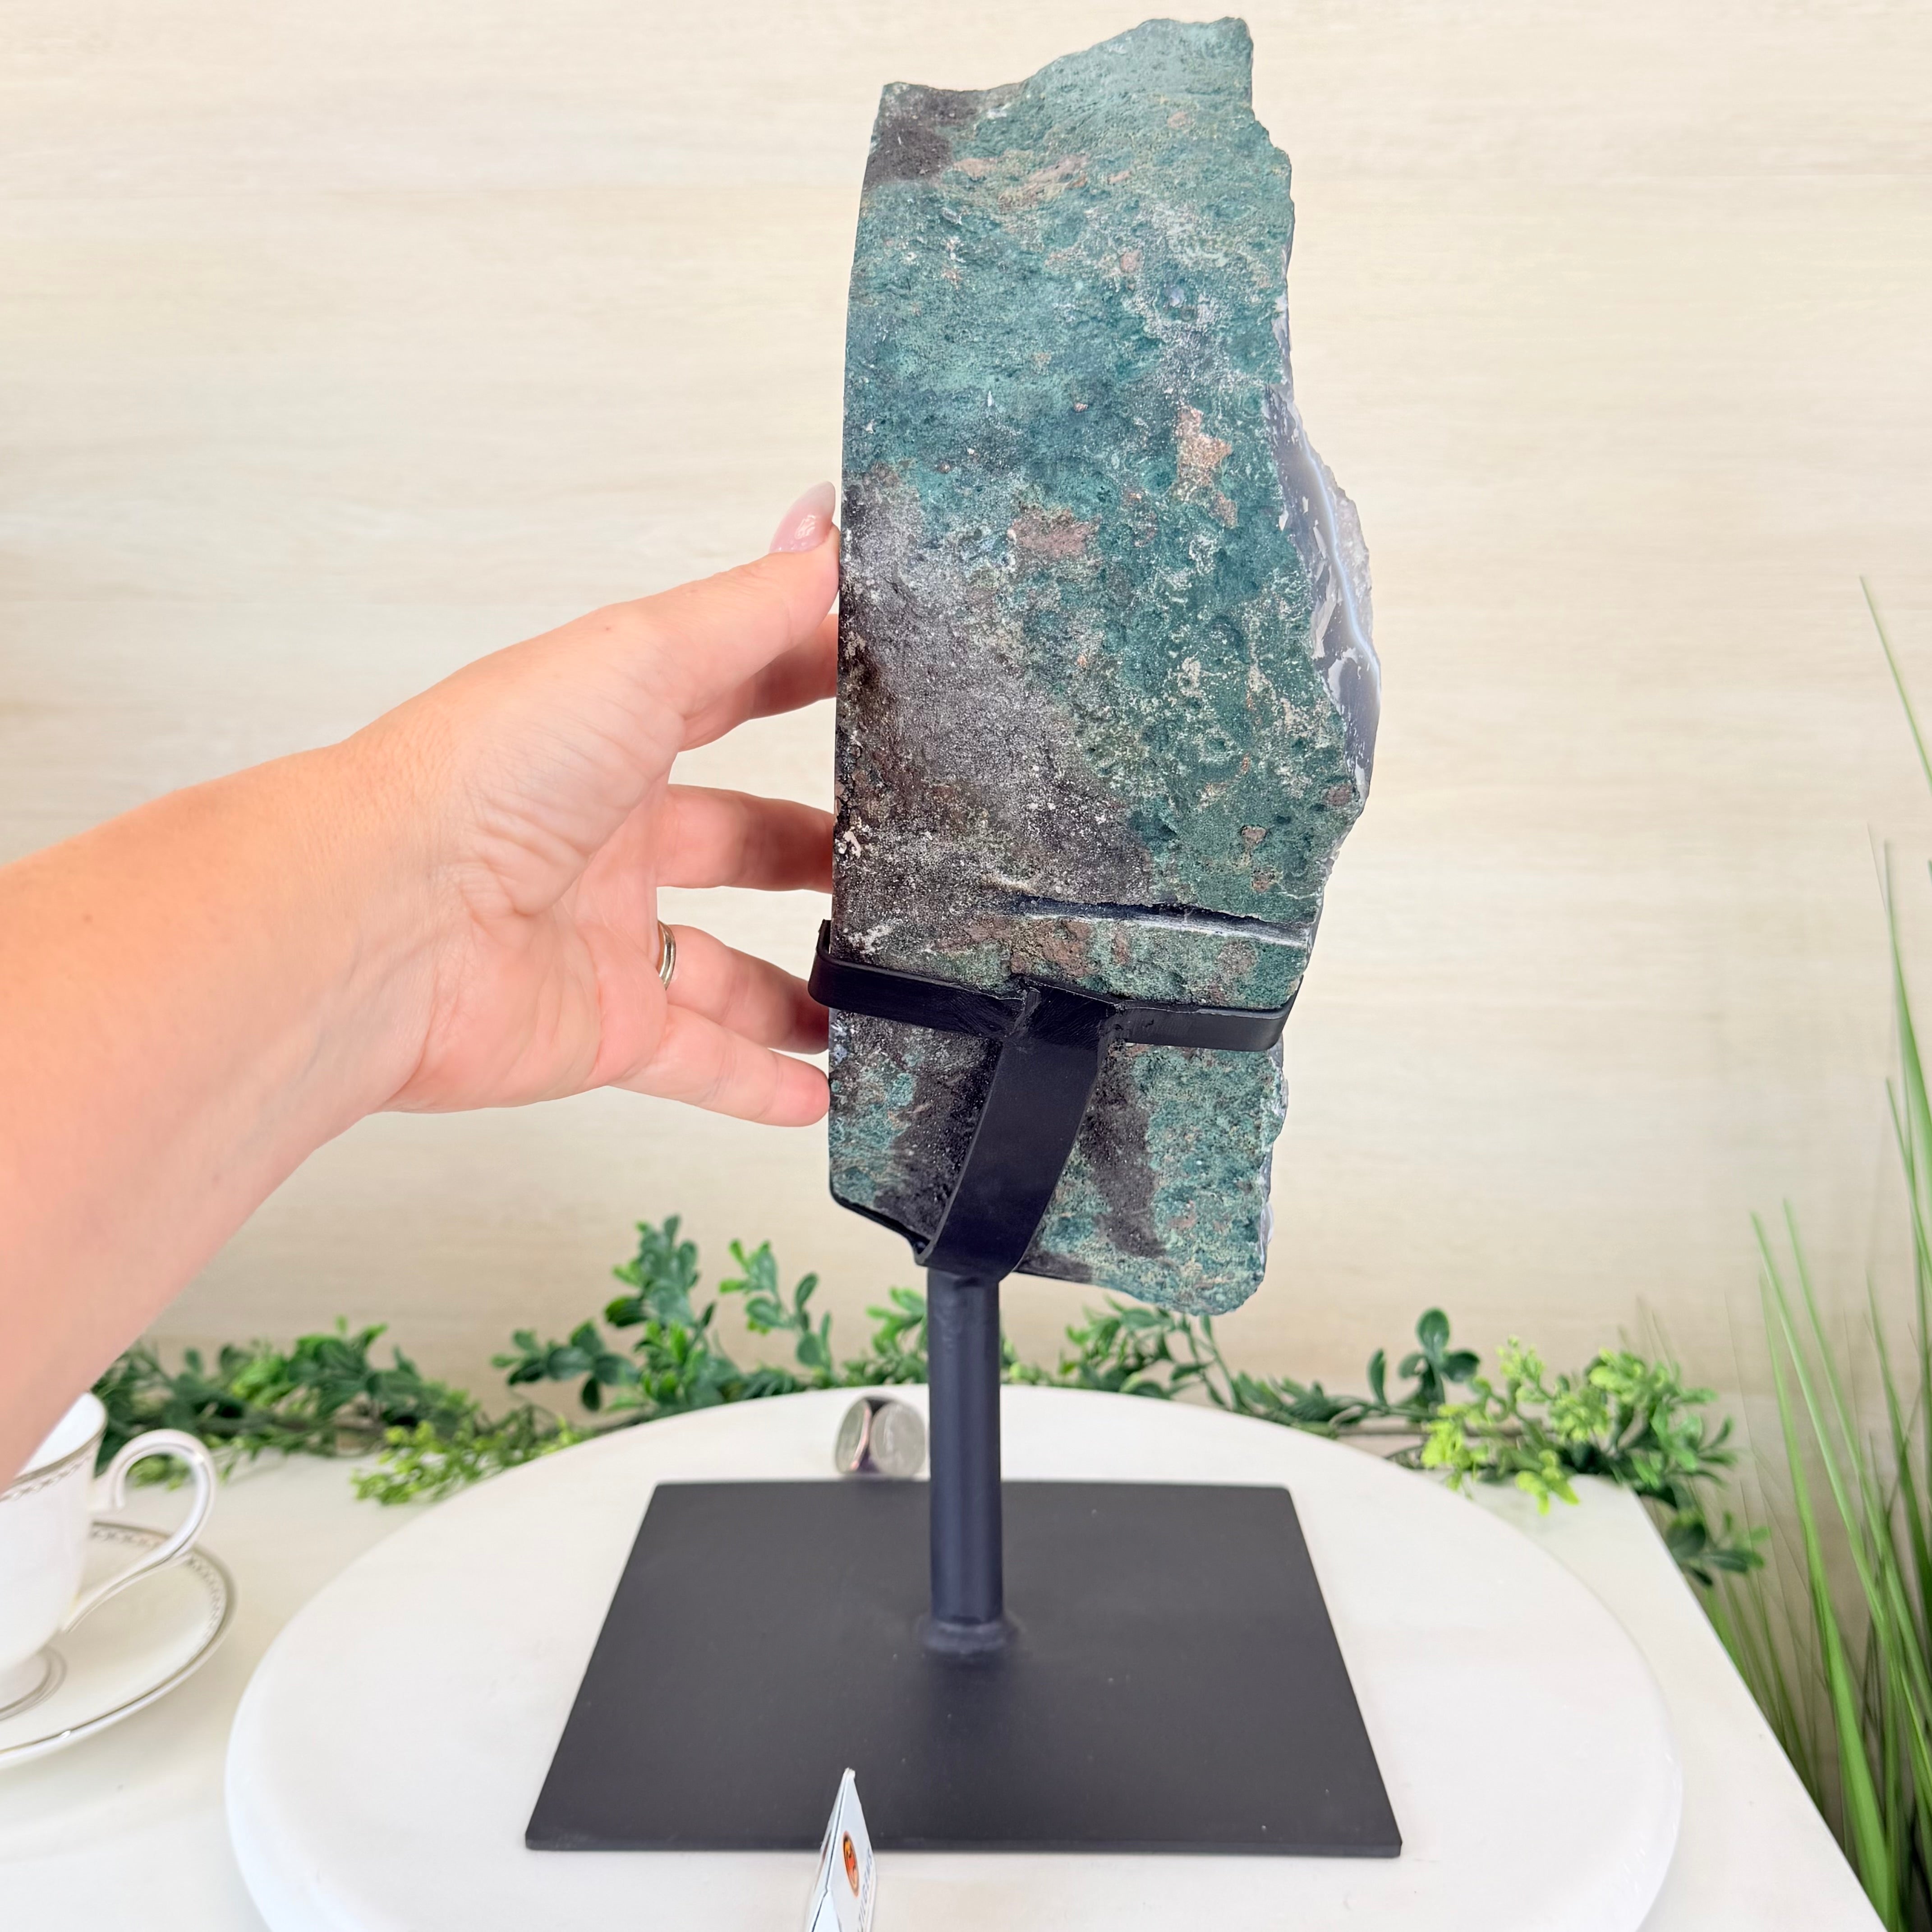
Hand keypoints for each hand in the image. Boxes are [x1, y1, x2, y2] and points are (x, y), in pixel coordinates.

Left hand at [357, 484, 840, 1125]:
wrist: (384, 921)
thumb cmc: (488, 773)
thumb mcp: (641, 658)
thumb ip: (749, 609)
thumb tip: (826, 527)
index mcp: (609, 732)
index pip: (731, 696)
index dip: (808, 683)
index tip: (894, 682)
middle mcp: (605, 835)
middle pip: (734, 838)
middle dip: (813, 847)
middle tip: (905, 855)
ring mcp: (606, 938)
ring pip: (726, 965)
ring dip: (801, 982)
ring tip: (890, 990)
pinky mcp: (606, 1031)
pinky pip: (703, 1065)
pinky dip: (763, 1084)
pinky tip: (830, 1092)